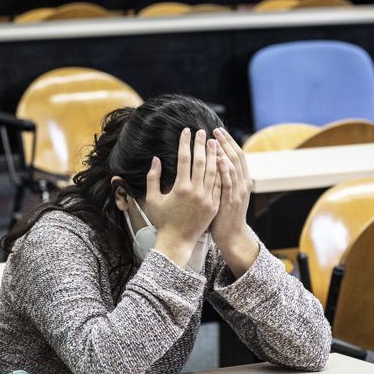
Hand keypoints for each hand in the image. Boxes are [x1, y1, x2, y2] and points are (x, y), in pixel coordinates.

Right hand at [147, 128, 220, 265]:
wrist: (177, 241)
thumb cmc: (162, 221)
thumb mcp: (152, 199)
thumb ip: (152, 178)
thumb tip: (156, 159)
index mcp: (180, 188)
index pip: (184, 159)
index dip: (185, 143)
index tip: (186, 131)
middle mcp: (196, 192)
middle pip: (201, 162)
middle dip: (201, 144)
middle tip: (202, 131)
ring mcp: (207, 199)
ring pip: (213, 171)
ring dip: (214, 155)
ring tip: (214, 142)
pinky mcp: (215, 205)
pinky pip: (219, 184)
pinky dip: (220, 171)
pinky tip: (220, 161)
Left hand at [210, 127, 259, 275]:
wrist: (232, 237)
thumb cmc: (224, 217)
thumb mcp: (226, 195)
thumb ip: (223, 179)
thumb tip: (213, 163)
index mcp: (241, 181)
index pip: (237, 156)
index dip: (228, 142)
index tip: (218, 132)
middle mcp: (242, 184)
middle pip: (236, 157)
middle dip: (225, 142)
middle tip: (214, 130)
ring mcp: (237, 192)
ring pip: (233, 166)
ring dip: (224, 151)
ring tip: (214, 140)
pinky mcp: (230, 201)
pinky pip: (228, 182)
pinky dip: (225, 169)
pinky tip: (218, 159)